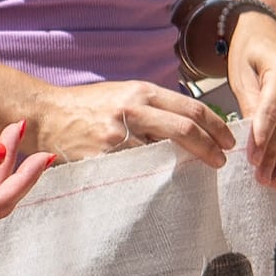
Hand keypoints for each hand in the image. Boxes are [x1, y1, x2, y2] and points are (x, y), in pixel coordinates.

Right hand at [31, 79, 236, 167]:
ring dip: (185, 166)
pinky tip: (165, 184)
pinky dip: (157, 178)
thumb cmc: (89, 106)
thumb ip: (155, 106)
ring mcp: (117, 135)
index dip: (216, 126)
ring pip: (165, 154)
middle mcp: (132, 110)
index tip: (228, 140)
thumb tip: (194, 124)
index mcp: (141, 92)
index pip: (191, 108)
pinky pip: (139, 171)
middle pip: (185, 129)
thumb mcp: (125, 94)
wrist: (47, 114)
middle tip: (222, 160)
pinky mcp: (103, 158)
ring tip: (197, 173)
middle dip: (210, 147)